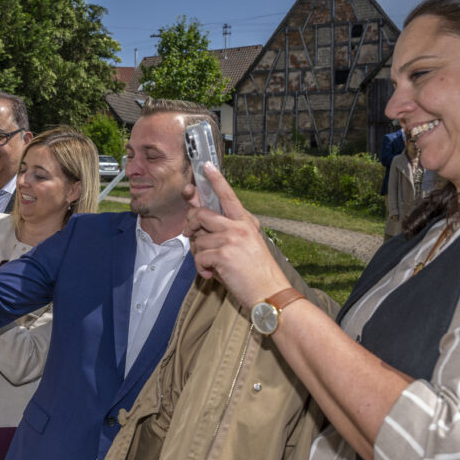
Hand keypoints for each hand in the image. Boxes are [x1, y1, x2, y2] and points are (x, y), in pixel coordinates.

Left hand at [184, 162, 290, 308]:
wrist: (270, 294)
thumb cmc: (257, 273)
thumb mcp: (248, 245)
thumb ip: (228, 232)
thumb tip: (201, 226)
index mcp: (245, 222)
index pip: (228, 196)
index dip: (216, 180)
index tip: (206, 166)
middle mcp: (238, 226)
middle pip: (201, 214)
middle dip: (190, 224)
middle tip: (189, 234)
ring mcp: (230, 238)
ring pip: (197, 239)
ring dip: (199, 255)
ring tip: (212, 266)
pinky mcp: (223, 254)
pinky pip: (199, 256)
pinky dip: (202, 269)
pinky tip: (213, 275)